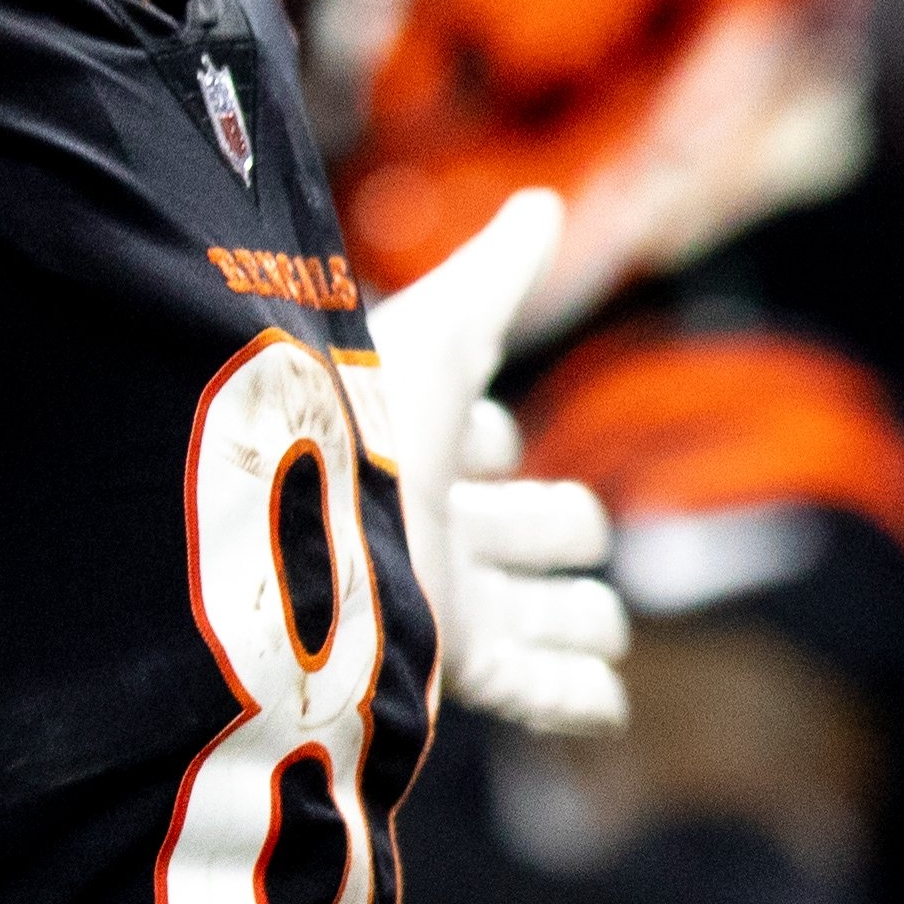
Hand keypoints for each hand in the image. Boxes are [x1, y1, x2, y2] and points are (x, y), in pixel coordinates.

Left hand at [364, 189, 629, 734]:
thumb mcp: (445, 328)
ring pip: (548, 615)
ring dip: (581, 621)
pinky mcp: (458, 663)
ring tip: (592, 623)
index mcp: (423, 438)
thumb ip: (498, 269)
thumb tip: (544, 204)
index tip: (466, 429)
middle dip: (559, 526)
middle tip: (546, 524)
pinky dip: (577, 699)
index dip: (489, 431)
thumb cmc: (364, 414)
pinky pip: (537, 695)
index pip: (483, 438)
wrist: (297, 523)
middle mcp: (435, 520)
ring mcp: (449, 598)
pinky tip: (606, 699)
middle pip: (539, 528)